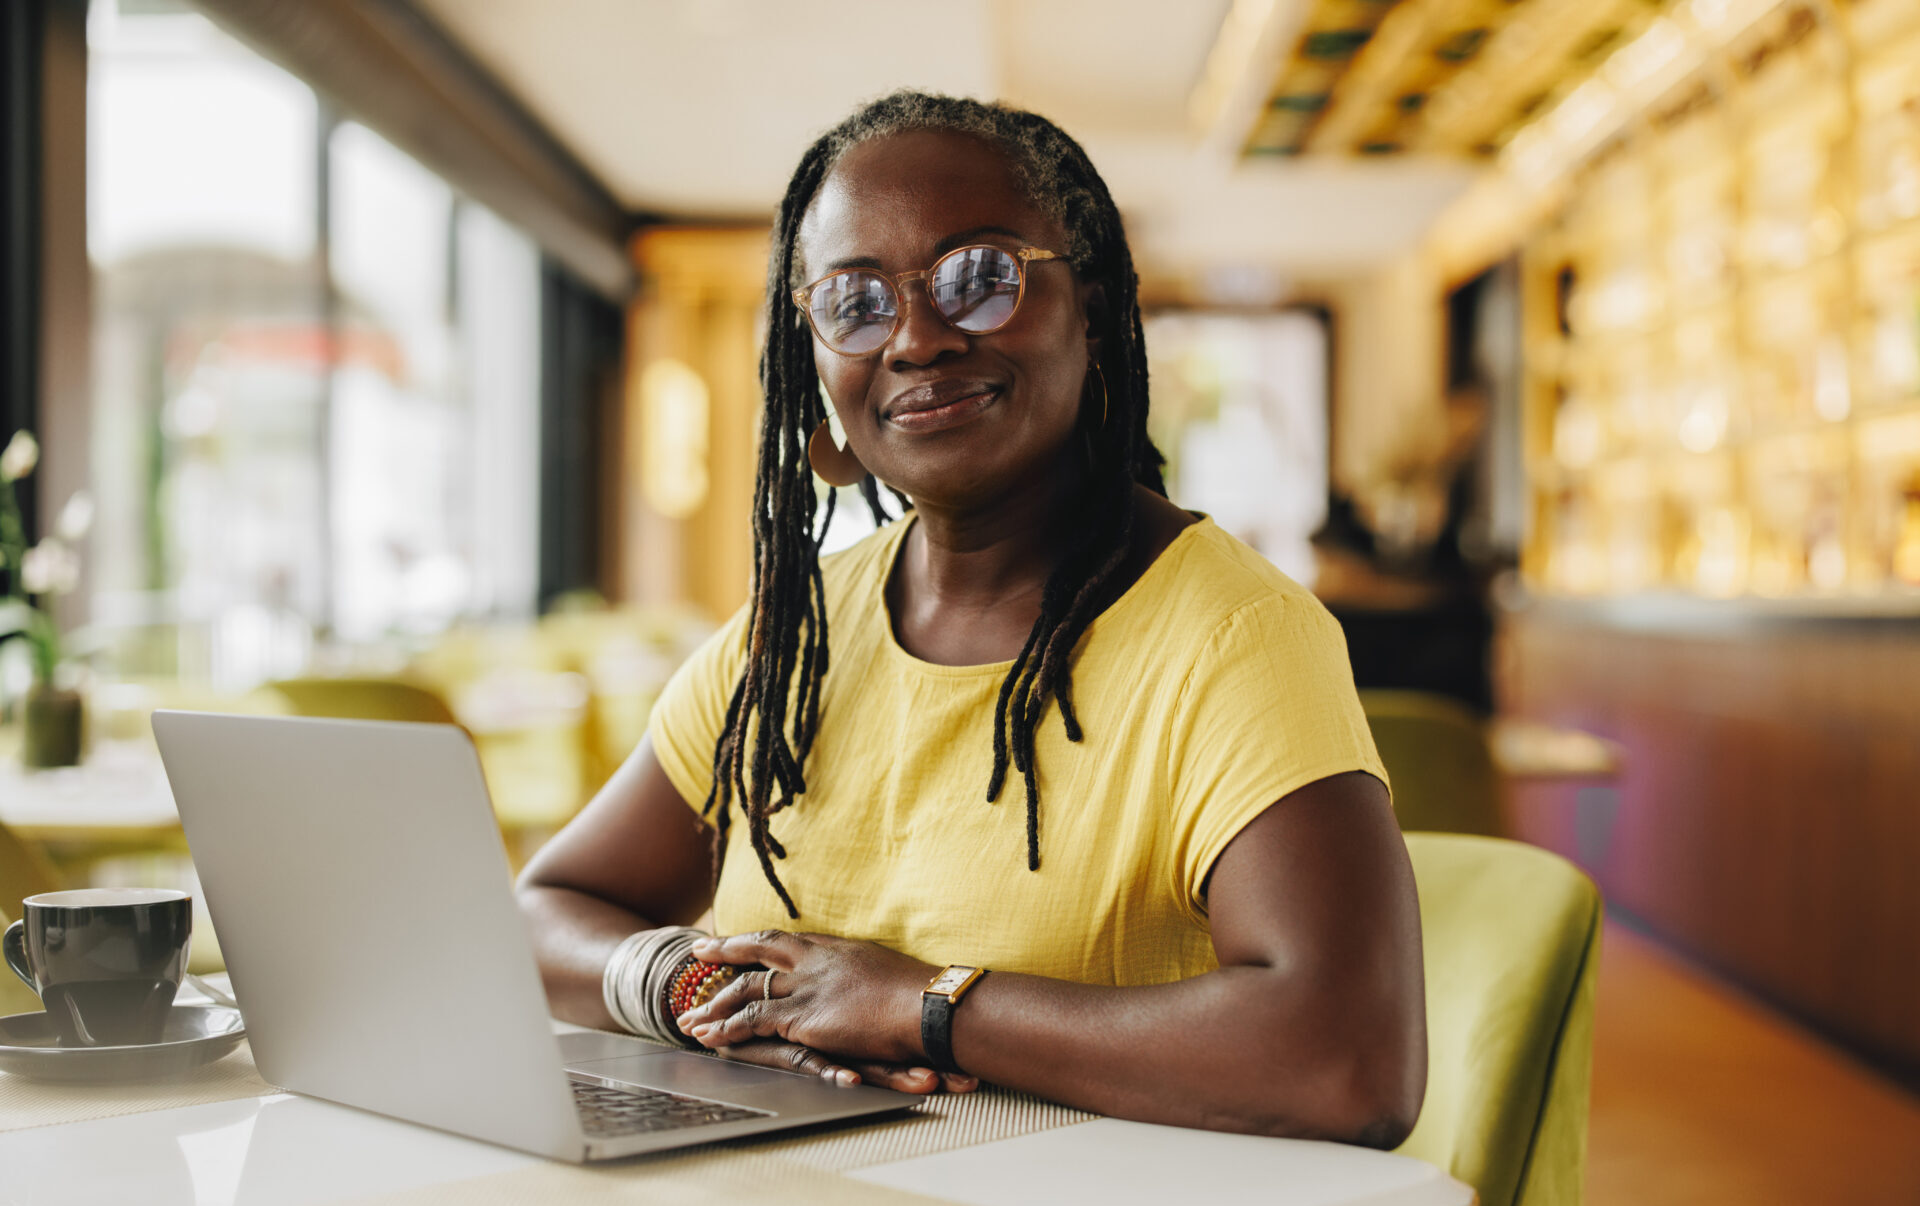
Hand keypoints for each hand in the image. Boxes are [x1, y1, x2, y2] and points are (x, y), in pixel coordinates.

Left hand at [677, 930, 978, 1092]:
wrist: (927, 1006)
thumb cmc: (921, 995)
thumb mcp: (888, 971)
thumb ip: (864, 973)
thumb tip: (864, 981)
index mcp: (837, 947)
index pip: (788, 939)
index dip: (760, 939)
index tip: (740, 937)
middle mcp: (815, 961)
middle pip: (760, 948)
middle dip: (726, 951)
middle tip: (698, 952)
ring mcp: (806, 987)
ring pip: (747, 988)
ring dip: (716, 1002)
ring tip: (689, 1013)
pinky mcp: (802, 1017)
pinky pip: (752, 1021)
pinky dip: (726, 1027)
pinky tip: (708, 1034)